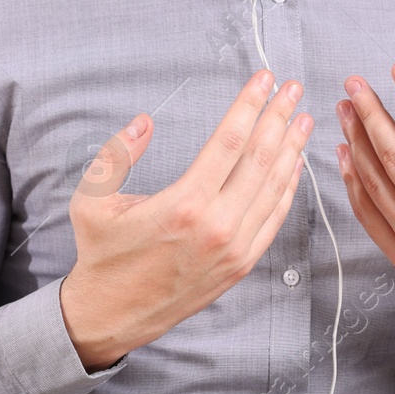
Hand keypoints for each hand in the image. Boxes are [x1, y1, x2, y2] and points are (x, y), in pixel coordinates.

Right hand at [60, 69, 313, 370]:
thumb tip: (145, 122)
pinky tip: (294, 164)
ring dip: (291, 148)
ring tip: (302, 118)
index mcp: (184, 204)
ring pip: (274, 188)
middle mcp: (217, 225)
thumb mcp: (92, 199)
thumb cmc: (101, 254)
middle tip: (294, 89)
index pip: (229, 141)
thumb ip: (117, 154)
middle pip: (261, 158)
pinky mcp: (240, 265)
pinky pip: (273, 219)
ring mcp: (234, 248)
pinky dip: (288, 188)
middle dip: (280, 117)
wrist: (110, 315)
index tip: (265, 78)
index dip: (250, 104)